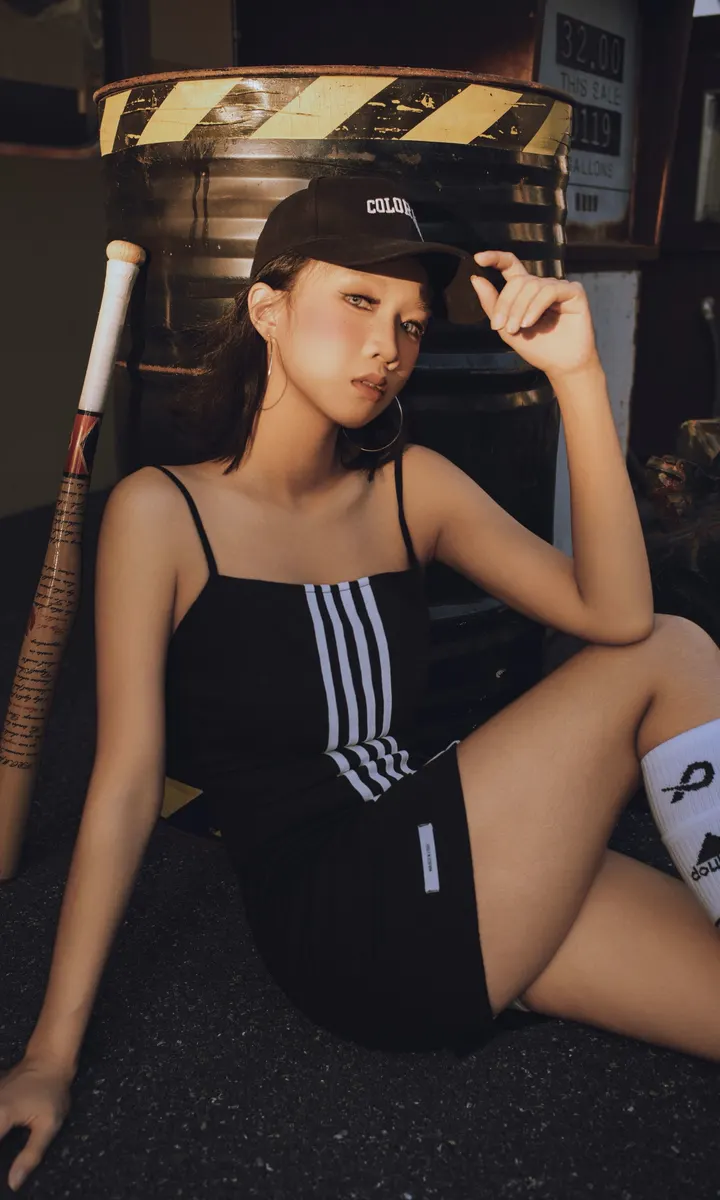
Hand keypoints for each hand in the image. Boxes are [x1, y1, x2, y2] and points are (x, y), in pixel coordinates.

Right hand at [0, 1056, 72, 1190]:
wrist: (50, 1059)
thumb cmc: (53, 1091)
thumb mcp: (49, 1125)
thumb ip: (30, 1156)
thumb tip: (13, 1183)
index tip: (4, 1169)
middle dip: (0, 1146)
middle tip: (11, 1143)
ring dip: (0, 1134)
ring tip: (9, 1136)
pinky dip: (0, 1124)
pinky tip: (6, 1126)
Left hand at [470, 250, 599, 379]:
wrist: (561, 365)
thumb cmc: (537, 348)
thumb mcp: (506, 328)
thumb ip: (492, 304)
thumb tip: (476, 279)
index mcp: (525, 291)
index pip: (510, 265)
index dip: (495, 258)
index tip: (478, 259)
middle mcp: (542, 285)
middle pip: (517, 281)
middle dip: (506, 303)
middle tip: (502, 326)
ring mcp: (559, 286)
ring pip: (532, 286)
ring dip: (519, 309)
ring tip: (516, 329)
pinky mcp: (574, 291)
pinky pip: (549, 291)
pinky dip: (535, 307)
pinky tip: (529, 323)